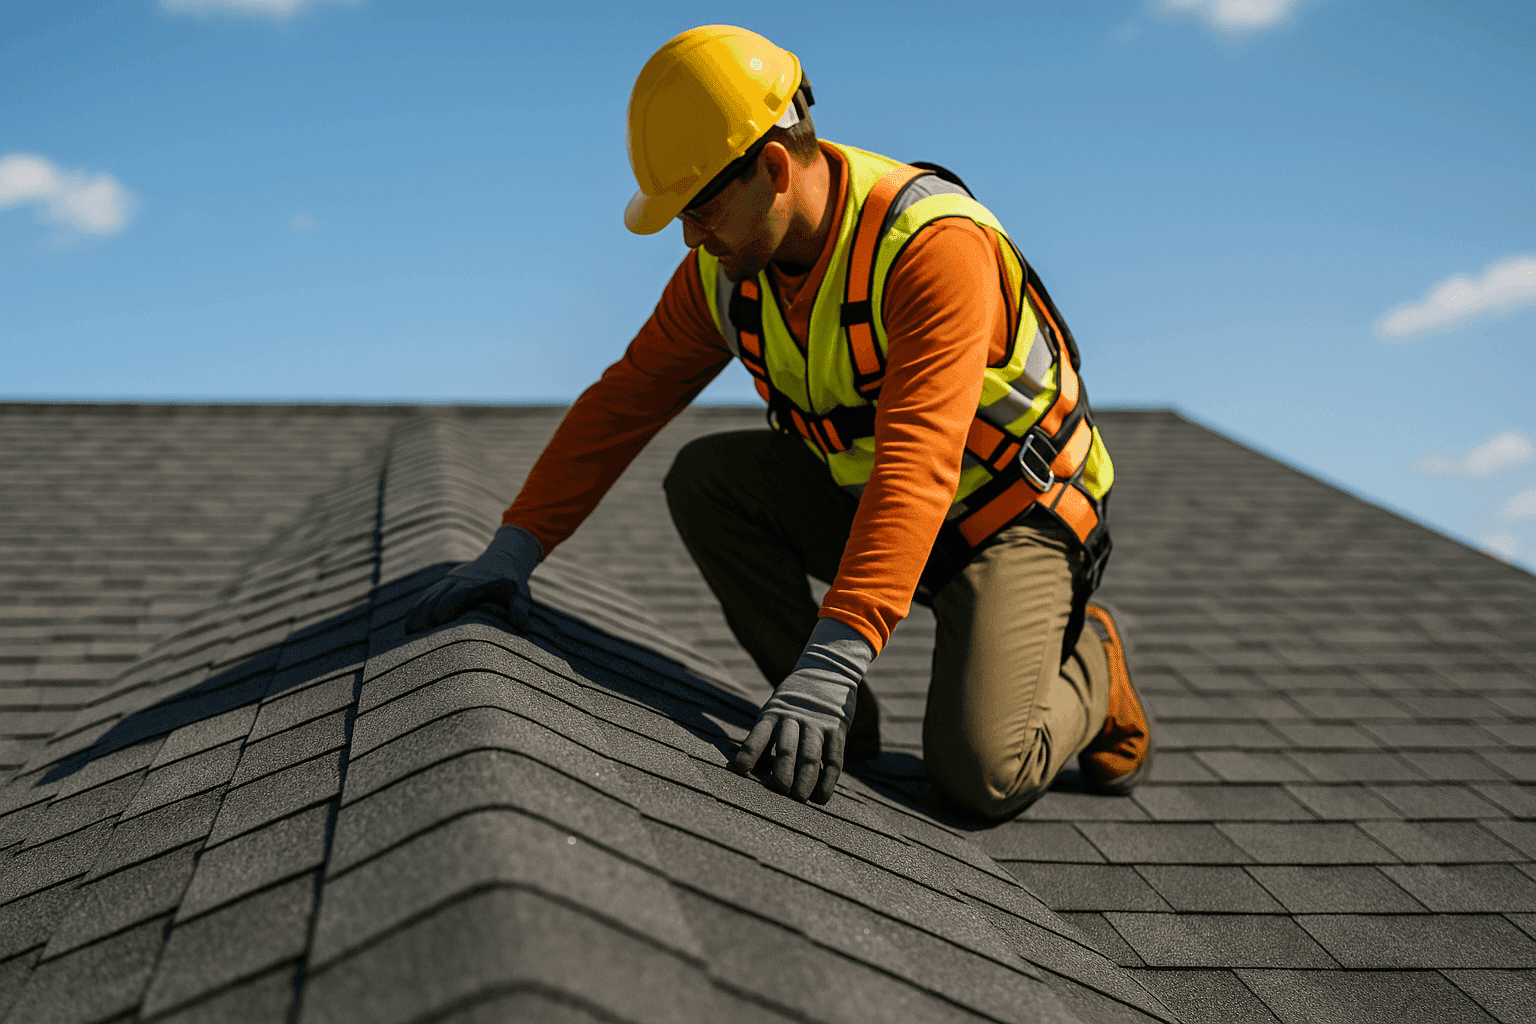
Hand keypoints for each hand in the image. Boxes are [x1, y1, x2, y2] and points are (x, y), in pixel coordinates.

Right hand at [404, 525, 542, 633]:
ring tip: (408, 632)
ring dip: (418, 612)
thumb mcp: (521, 594)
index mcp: (476, 583)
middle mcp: (459, 580)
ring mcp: (450, 580)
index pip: (457, 594)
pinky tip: (410, 623)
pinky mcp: (445, 583)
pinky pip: (428, 594)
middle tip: (414, 634)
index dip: (446, 607)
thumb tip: (525, 628)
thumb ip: (520, 609)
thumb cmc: (512, 582)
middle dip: (426, 613)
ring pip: (429, 595)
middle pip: (437, 596)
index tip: (436, 623)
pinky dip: (418, 607)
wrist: (503, 559)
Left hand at [732, 618, 874, 803]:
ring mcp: (817, 723)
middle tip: (779, 791)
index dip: (749, 752)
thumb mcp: (775, 709)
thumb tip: (747, 770)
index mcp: (773, 713)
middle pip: (786, 748)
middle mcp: (794, 717)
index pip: (759, 734)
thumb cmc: (793, 703)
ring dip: (805, 779)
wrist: (827, 671)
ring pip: (810, 755)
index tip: (740, 770)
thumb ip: (765, 736)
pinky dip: (828, 779)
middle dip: (782, 771)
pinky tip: (822, 796)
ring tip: (799, 798)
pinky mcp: (837, 728)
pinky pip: (834, 757)